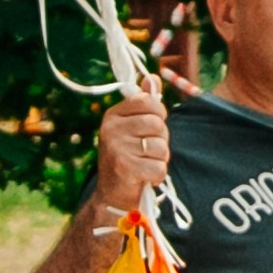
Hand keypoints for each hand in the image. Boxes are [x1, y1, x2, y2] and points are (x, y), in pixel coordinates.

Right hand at [98, 83, 168, 210]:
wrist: (111, 195)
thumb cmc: (127, 158)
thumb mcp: (132, 128)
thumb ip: (144, 103)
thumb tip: (153, 77)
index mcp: (113, 115)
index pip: (149, 102)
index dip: (159, 115)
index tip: (152, 127)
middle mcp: (111, 128)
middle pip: (158, 124)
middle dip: (162, 140)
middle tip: (149, 151)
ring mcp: (116, 147)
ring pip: (161, 146)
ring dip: (160, 159)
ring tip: (145, 164)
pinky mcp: (124, 168)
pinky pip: (159, 167)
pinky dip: (158, 175)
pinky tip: (146, 177)